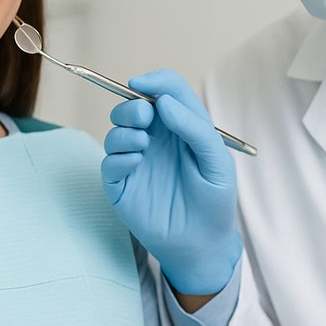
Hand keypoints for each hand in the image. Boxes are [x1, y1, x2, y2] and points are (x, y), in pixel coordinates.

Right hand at [101, 68, 241, 295]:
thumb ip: (195, 128)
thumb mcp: (217, 161)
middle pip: (133, 106)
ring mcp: (137, 161)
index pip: (164, 91)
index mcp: (181, 127)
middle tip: (144, 117)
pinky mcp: (121, 185)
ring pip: (116, 130)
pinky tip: (135, 162)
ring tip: (143, 144)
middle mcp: (156, 140)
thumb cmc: (215, 199)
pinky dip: (118, 156)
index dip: (153, 81)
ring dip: (125, 129)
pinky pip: (109, 162)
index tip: (142, 84)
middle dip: (132, 105)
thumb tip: (163, 102)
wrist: (203, 243)